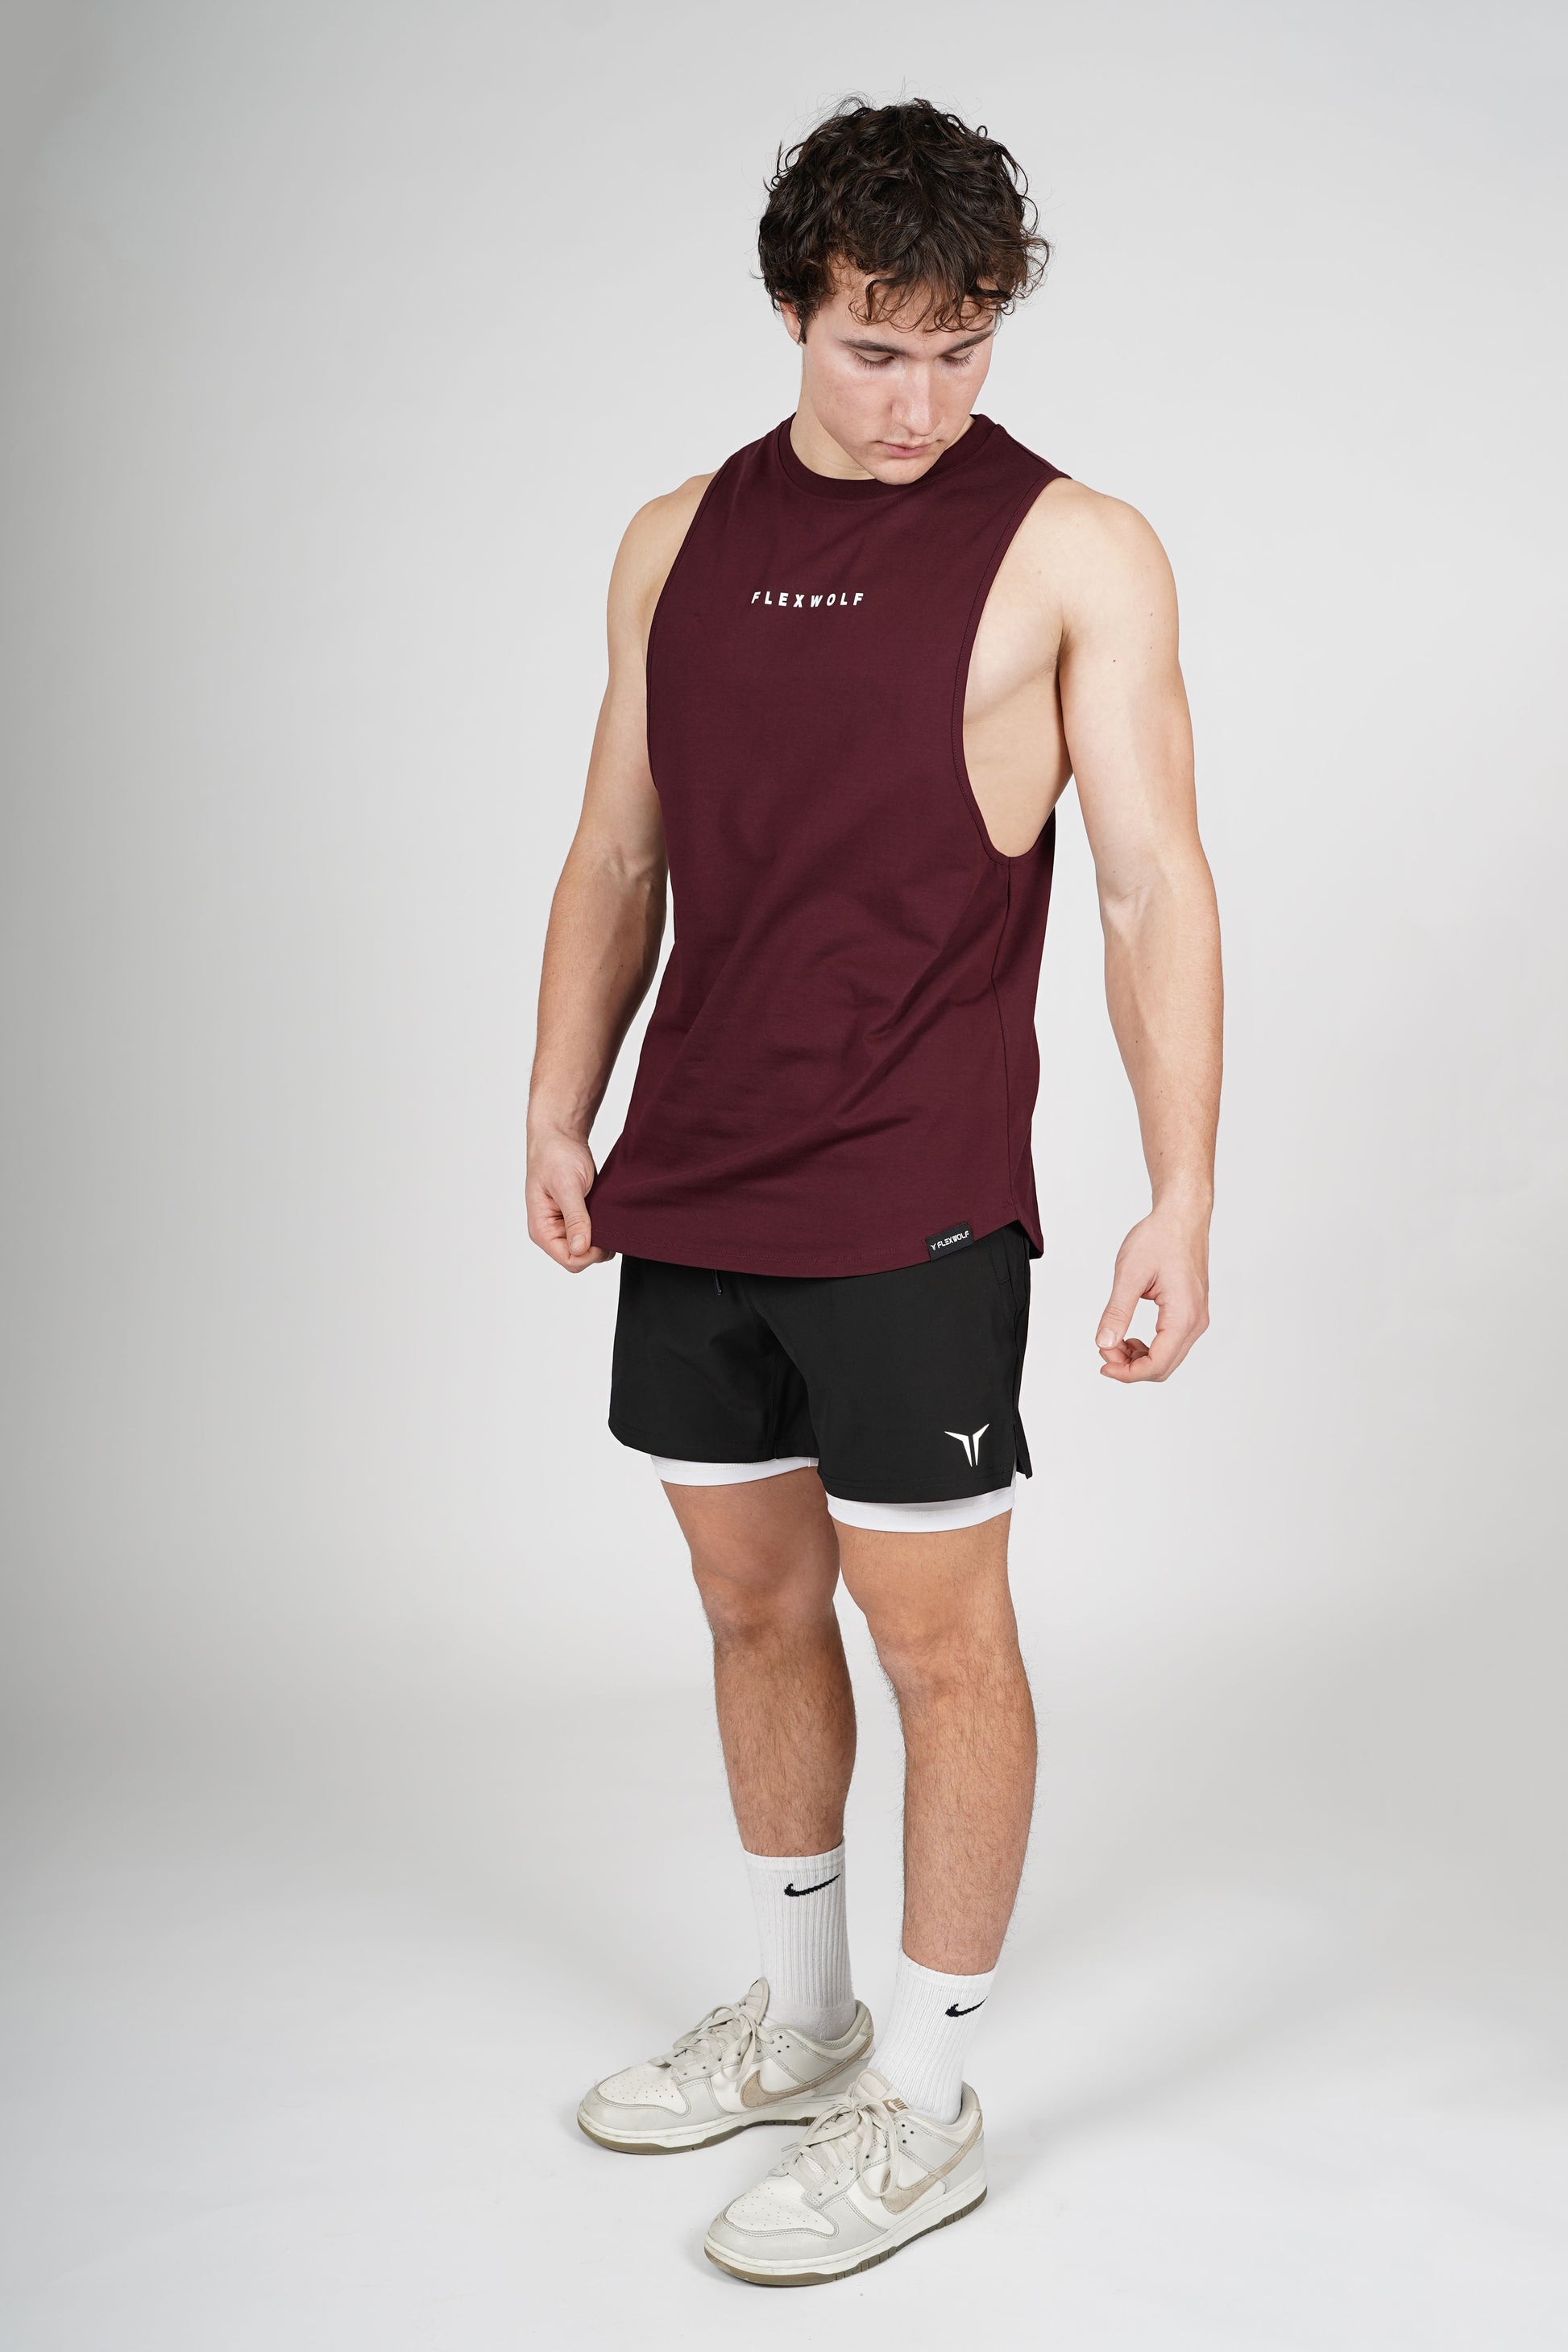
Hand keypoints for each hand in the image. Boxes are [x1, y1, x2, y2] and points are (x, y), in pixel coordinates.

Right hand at [527, 1129, 613, 1271]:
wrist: (559, 1136)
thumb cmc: (556, 1156)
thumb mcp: (567, 1187)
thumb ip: (575, 1219)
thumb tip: (580, 1249)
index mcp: (542, 1230)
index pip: (570, 1260)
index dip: (591, 1252)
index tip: (603, 1231)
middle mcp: (551, 1233)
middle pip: (580, 1259)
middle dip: (597, 1245)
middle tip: (606, 1219)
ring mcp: (563, 1227)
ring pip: (589, 1249)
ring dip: (602, 1236)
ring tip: (604, 1212)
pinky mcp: (576, 1219)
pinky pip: (592, 1235)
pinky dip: (603, 1227)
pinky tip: (604, 1211)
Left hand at [1095, 1204, 1209, 1382]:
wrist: (1181, 1217)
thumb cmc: (1160, 1238)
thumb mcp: (1130, 1274)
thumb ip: (1117, 1312)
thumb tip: (1104, 1343)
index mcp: (1183, 1316)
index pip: (1157, 1364)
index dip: (1127, 1373)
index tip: (1102, 1362)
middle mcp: (1195, 1322)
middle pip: (1163, 1367)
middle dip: (1130, 1366)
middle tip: (1104, 1349)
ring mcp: (1195, 1318)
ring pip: (1167, 1358)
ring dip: (1138, 1359)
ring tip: (1113, 1341)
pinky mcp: (1190, 1313)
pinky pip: (1171, 1343)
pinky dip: (1148, 1347)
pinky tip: (1129, 1337)